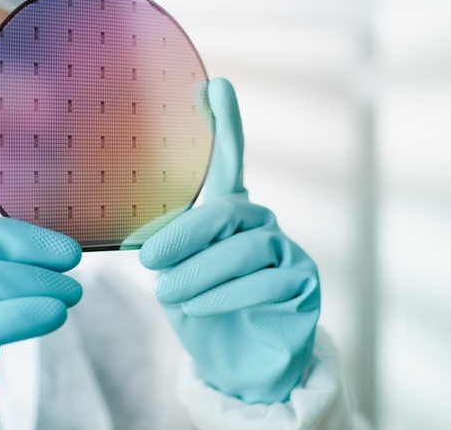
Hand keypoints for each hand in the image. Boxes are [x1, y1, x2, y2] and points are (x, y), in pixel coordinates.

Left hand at [139, 79, 319, 403]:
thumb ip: (170, 247)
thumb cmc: (200, 311)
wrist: (234, 364)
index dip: (224, 124)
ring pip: (243, 247)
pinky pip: (265, 279)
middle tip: (150, 260)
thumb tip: (146, 239)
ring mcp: (286, 249)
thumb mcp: (176, 276)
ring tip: (169, 293)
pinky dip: (225, 294)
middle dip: (186, 234)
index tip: (214, 86)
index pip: (229, 163)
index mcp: (228, 214)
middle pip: (227, 211)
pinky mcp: (304, 280)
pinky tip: (198, 306)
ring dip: (200, 271)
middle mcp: (260, 223)